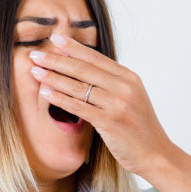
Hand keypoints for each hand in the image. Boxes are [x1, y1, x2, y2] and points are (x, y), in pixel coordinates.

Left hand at [28, 32, 174, 176]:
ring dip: (53, 77)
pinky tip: (45, 92)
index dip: (73, 47)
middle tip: (35, 54)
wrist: (155, 153)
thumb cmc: (138, 127)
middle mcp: (124, 87)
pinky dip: (60, 99)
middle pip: (84, 69)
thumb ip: (112, 83)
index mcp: (129, 77)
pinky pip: (79, 107)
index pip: (95, 57)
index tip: (54, 38)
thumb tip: (86, 68)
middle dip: (56, 60)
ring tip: (34, 71)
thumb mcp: (130, 97)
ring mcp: (118, 104)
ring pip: (78, 87)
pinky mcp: (110, 122)